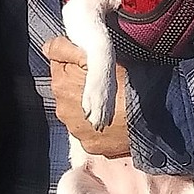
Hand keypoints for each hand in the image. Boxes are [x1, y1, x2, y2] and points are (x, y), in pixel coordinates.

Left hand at [43, 36, 130, 157]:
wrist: (147, 118)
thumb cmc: (125, 82)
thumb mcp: (97, 55)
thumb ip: (65, 50)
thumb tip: (46, 48)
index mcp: (61, 84)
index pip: (58, 66)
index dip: (73, 62)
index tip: (88, 64)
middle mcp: (62, 109)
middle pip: (65, 91)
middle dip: (78, 86)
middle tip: (102, 82)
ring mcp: (75, 129)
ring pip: (76, 112)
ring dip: (86, 106)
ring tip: (110, 102)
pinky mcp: (88, 145)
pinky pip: (88, 132)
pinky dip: (96, 125)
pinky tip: (113, 120)